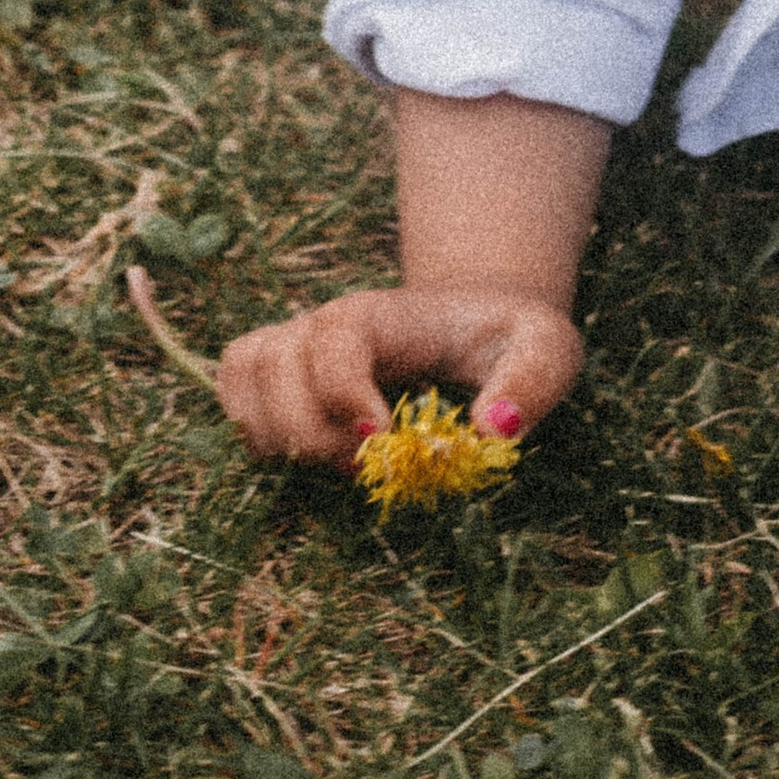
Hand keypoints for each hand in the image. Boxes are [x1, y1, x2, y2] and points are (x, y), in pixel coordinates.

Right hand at [217, 282, 583, 467]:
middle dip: (313, 434)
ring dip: (280, 438)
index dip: (343, 394)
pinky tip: (309, 454)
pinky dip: (255, 434)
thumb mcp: (545, 349)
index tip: (382, 440)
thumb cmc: (507, 338)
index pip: (334, 340)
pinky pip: (233, 398)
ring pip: (244, 385)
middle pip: (275, 369)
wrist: (476, 322)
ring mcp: (295, 347)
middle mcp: (325, 324)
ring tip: (340, 460)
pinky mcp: (278, 375)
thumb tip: (493, 430)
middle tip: (369, 465)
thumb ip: (530, 383)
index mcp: (385, 313)